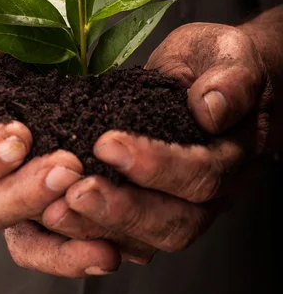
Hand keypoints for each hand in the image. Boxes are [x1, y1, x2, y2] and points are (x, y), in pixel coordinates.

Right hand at [0, 11, 119, 276]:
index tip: (18, 137)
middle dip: (27, 191)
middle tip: (66, 167)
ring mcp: (4, 185)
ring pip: (21, 224)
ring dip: (57, 218)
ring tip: (94, 200)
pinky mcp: (36, 186)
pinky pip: (50, 227)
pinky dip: (74, 243)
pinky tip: (108, 246)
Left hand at [42, 23, 270, 258]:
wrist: (215, 71)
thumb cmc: (218, 59)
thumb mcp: (230, 54)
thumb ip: (229, 80)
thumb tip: (209, 110)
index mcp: (236, 153)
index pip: (202, 174)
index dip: (155, 166)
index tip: (107, 145)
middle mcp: (216, 191)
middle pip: (176, 222)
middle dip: (122, 210)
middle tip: (76, 191)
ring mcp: (188, 204)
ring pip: (150, 239)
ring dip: (101, 227)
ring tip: (57, 209)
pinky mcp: (158, 207)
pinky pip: (130, 238)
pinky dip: (94, 234)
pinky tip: (60, 218)